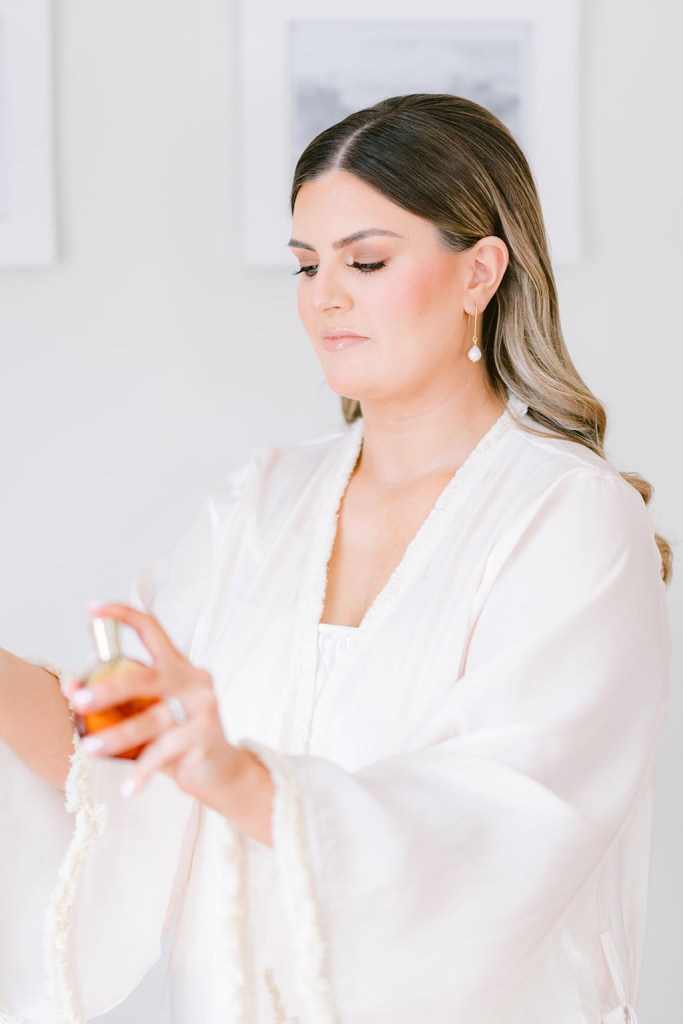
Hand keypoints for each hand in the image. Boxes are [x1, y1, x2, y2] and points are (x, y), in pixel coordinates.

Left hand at [63, 604, 273, 843]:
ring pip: (152, 719)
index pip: (151, 629)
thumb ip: (119, 701)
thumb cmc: (178, 739)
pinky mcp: (205, 737)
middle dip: (109, 688)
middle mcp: (193, 680)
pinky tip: (129, 787)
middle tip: (79, 701)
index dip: (121, 615)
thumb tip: (70, 687)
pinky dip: (142, 771)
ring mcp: (202, 708)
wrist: (222, 773)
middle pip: (146, 676)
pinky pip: (164, 753)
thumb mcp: (149, 714)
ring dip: (117, 735)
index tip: (91, 609)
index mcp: (178, 666)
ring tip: (89, 748)